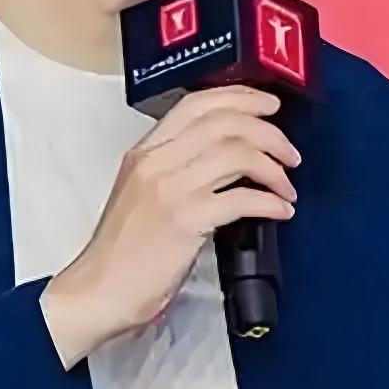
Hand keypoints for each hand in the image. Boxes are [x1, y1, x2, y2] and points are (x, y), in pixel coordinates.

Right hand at [40, 85, 299, 365]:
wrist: (98, 290)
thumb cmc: (122, 250)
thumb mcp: (141, 193)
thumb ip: (173, 169)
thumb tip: (225, 158)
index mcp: (144, 152)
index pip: (195, 104)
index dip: (240, 98)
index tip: (269, 105)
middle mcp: (156, 162)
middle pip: (224, 123)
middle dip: (268, 132)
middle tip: (290, 153)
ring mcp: (170, 190)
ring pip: (237, 154)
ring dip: (273, 169)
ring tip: (286, 188)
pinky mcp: (185, 221)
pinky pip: (241, 199)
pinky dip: (270, 202)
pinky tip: (280, 211)